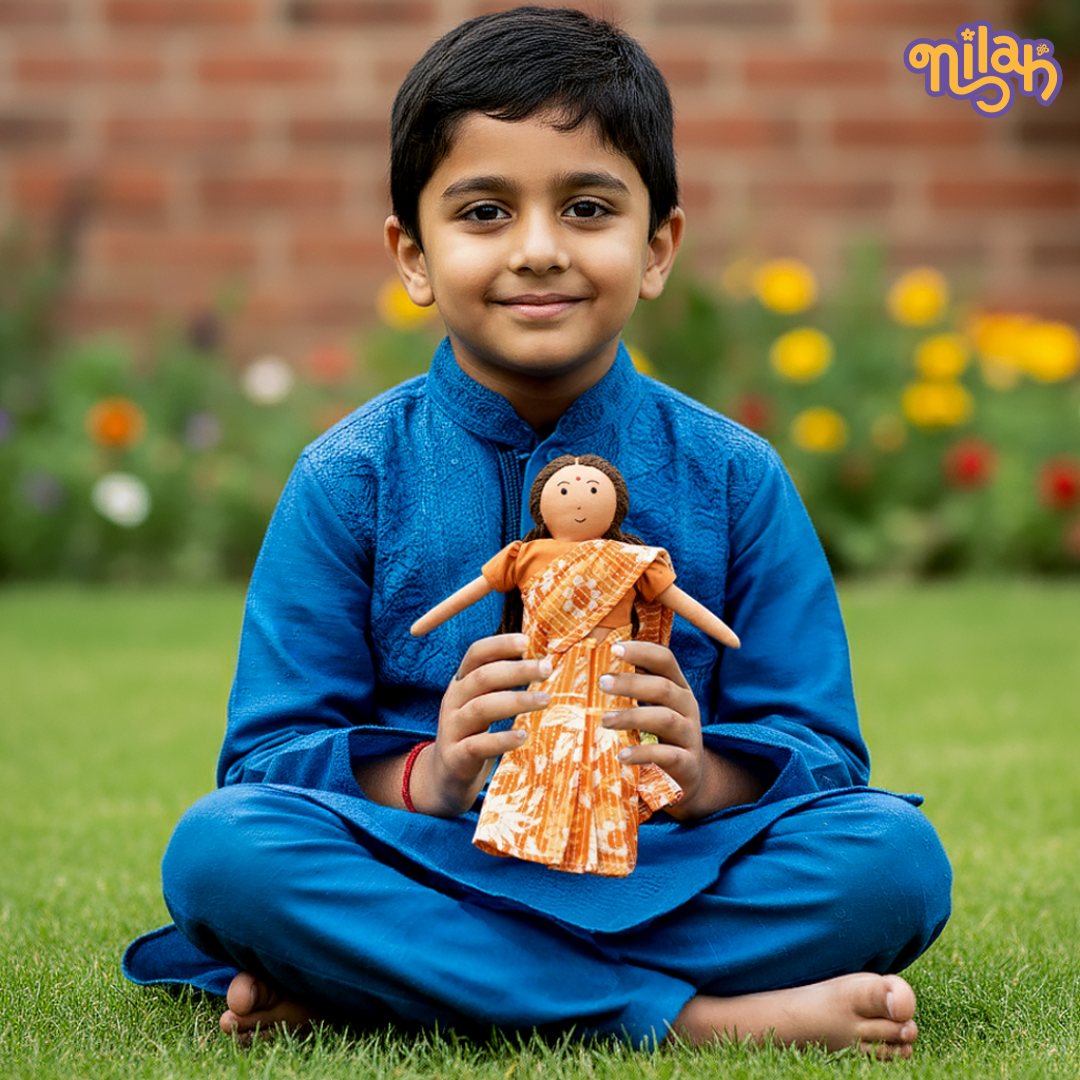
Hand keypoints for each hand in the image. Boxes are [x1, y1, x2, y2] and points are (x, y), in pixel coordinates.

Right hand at [412, 634, 552, 816]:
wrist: (446, 777)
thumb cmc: (475, 733)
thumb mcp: (483, 703)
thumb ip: (503, 683)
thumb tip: (543, 660)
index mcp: (461, 683)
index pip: (475, 654)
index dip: (499, 644)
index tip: (527, 642)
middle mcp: (453, 701)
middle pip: (482, 678)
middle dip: (517, 670)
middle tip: (547, 669)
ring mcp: (452, 729)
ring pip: (481, 708)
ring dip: (516, 701)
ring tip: (545, 700)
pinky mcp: (456, 758)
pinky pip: (478, 745)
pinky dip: (502, 739)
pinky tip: (523, 736)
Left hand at [599, 640, 765, 820]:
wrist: (687, 778)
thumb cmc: (660, 736)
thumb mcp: (651, 707)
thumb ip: (632, 688)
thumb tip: (592, 666)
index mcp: (677, 687)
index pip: (665, 659)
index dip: (641, 651)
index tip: (613, 648)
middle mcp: (687, 706)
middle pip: (663, 687)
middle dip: (631, 683)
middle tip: (601, 682)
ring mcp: (689, 735)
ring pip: (665, 719)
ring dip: (632, 717)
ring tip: (605, 721)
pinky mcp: (687, 763)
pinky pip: (667, 755)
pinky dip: (643, 754)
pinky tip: (622, 755)